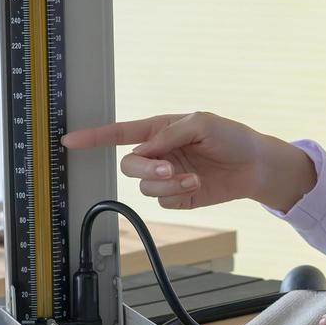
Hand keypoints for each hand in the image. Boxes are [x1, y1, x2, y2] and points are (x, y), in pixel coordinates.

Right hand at [62, 111, 314, 212]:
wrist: (256, 166)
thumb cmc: (232, 136)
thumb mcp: (202, 123)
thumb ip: (170, 133)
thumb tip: (147, 149)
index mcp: (160, 130)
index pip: (120, 133)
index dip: (94, 137)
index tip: (70, 140)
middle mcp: (159, 154)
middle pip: (129, 165)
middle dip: (146, 169)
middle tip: (170, 168)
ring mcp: (167, 177)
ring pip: (145, 186)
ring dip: (167, 184)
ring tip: (192, 178)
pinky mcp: (178, 197)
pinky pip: (162, 201)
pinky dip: (177, 195)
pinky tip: (196, 186)